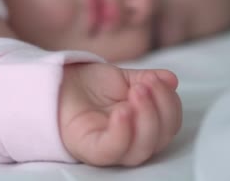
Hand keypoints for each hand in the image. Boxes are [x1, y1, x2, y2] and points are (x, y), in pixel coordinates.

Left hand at [58, 63, 181, 166]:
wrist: (58, 82)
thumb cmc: (89, 86)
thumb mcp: (124, 78)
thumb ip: (147, 80)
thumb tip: (172, 80)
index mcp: (142, 126)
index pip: (168, 124)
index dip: (169, 103)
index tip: (159, 80)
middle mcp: (130, 141)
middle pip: (159, 140)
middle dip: (159, 110)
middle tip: (146, 86)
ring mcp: (111, 148)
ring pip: (140, 149)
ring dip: (146, 119)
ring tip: (136, 91)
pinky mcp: (91, 149)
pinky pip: (112, 150)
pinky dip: (122, 132)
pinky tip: (122, 111)